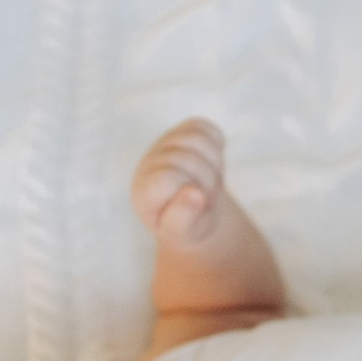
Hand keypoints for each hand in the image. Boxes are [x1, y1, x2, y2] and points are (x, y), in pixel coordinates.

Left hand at [131, 119, 228, 245]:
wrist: (196, 210)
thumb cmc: (187, 225)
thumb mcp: (184, 232)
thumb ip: (183, 218)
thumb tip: (195, 194)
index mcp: (144, 191)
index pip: (167, 179)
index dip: (192, 192)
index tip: (197, 205)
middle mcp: (150, 164)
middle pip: (187, 160)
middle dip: (208, 182)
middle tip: (208, 198)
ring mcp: (166, 144)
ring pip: (196, 139)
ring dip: (215, 163)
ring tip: (210, 180)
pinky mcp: (183, 131)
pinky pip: (205, 127)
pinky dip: (216, 143)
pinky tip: (212, 161)